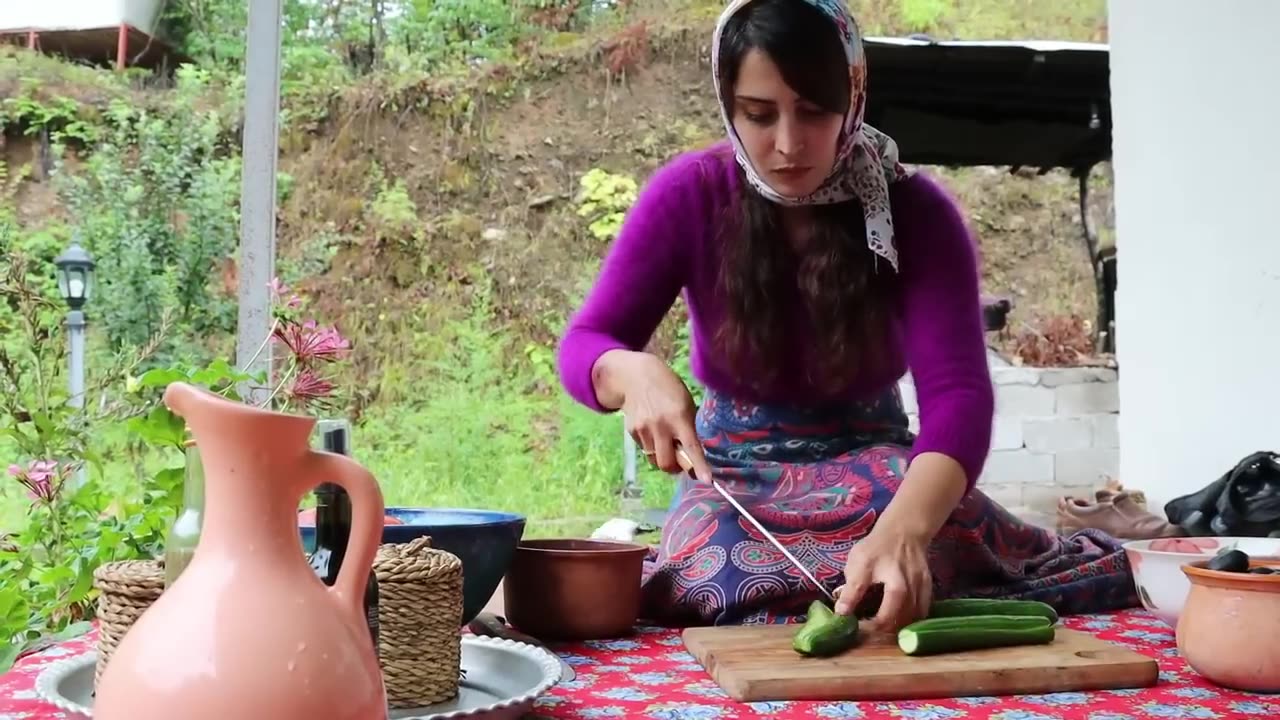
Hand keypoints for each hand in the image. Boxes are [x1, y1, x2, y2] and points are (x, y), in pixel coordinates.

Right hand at [597, 350, 713, 480]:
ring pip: (655, 460)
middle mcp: (660, 426)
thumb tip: (690, 455)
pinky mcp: (631, 432)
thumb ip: (687, 428)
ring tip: (665, 442)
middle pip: (668, 463)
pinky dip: (652, 447)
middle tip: (681, 462)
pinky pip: (645, 450)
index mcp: (679, 417)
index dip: (699, 466)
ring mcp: (643, 430)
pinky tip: (652, 430)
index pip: (691, 447)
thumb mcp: (685, 404)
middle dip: (676, 468)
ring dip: (664, 458)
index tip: (707, 481)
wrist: (636, 376)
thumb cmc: (668, 389)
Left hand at [833, 526, 931, 631]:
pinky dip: (910, 619)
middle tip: (867, 628)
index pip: (885, 618)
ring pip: (913, 620)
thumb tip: (841, 613)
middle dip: (883, 630)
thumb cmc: (877, 547)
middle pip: (901, 622)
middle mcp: (914, 592)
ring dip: (897, 626)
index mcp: (896, 586)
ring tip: (881, 624)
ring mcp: (923, 591)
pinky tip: (898, 617)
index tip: (857, 627)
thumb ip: (851, 591)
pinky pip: (921, 612)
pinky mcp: (929, 589)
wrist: (903, 531)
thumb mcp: (858, 565)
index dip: (870, 628)